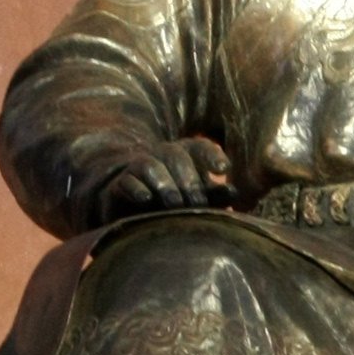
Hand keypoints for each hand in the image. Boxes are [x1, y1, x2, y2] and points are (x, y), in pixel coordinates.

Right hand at [98, 136, 232, 220]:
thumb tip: (234, 192)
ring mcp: (139, 167)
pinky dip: (137, 189)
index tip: (224, 169)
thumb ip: (214, 195)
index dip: (211, 155)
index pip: (199, 147)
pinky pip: (126, 181)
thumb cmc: (172, 200)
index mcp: (185, 155)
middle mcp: (161, 155)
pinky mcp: (119, 184)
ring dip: (165, 185)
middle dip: (188, 180)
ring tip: (175, 204)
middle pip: (175, 156)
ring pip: (151, 166)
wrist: (128, 206)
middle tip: (197, 203)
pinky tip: (147, 199)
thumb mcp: (195, 196)